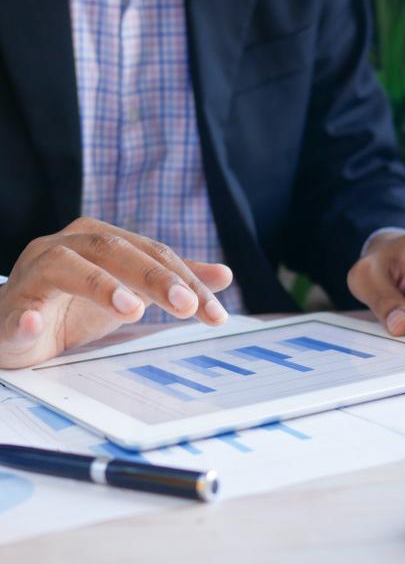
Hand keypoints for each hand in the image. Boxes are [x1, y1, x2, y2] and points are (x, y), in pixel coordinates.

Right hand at [0, 217, 232, 367]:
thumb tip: (224, 275)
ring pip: (65, 266)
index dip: (186, 280)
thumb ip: (171, 280)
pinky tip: (33, 323)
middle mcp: (67, 246)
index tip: (216, 313)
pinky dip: (24, 315)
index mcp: (99, 240)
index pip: (151, 253)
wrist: (14, 324)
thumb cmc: (74, 305)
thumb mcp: (130, 292)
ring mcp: (34, 274)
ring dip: (98, 285)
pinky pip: (15, 308)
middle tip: (187, 306)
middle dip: (154, 277)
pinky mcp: (10, 307)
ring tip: (131, 309)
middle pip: (113, 250)